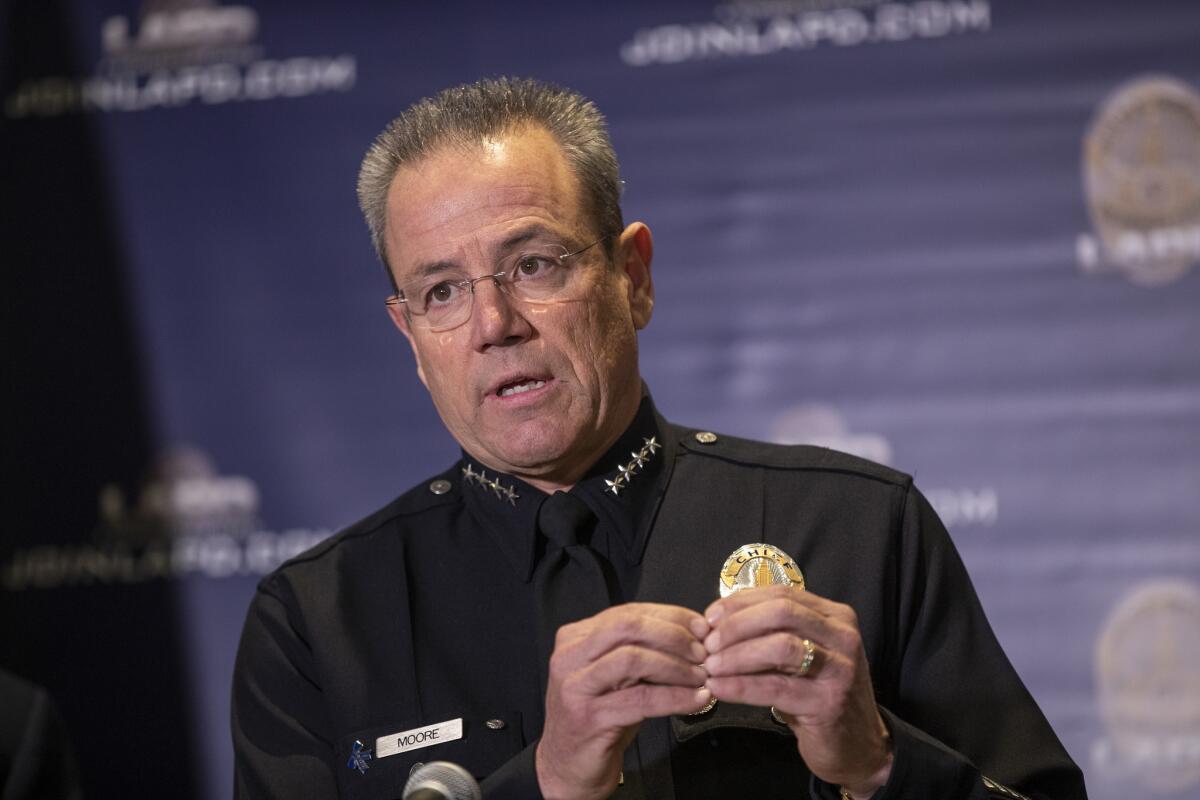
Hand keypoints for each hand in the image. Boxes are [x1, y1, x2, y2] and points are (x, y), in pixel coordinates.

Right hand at [536, 603, 712, 799]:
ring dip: (675, 666)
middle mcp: (569, 656)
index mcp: (575, 638)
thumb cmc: (598, 718)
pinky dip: (674, 697)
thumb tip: (690, 634)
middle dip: (673, 635)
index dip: (670, 616)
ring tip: (700, 677)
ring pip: (633, 659)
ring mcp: (575, 686)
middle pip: (628, 627)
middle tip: (702, 651)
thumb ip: (640, 651)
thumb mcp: (615, 676)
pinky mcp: (588, 717)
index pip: (629, 613)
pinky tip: (695, 699)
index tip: (700, 627)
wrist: (568, 766)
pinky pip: (641, 699)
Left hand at [702, 585, 891, 796]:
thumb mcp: (799, 656)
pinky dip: (742, 686)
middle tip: (708, 644)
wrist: (857, 745)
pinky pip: (777, 687)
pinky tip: (719, 689)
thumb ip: (771, 634)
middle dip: (737, 625)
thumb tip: (718, 621)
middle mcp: (843, 636)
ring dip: (737, 655)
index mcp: (835, 616)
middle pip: (781, 612)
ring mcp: (841, 668)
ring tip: (711, 667)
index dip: (740, 603)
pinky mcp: (830, 702)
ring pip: (780, 646)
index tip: (709, 618)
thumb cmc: (817, 695)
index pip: (782, 594)